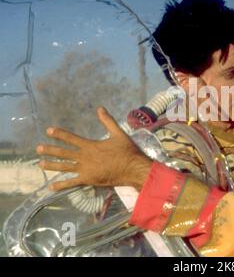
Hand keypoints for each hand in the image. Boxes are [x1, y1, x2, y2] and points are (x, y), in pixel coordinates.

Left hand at [36, 106, 151, 190]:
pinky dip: (61, 185)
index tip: (48, 131)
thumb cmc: (127, 151)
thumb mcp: (118, 134)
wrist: (133, 168)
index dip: (59, 134)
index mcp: (90, 145)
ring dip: (52, 165)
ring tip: (40, 164)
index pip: (71, 138)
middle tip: (38, 149)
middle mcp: (85, 157)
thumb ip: (108, 121)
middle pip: (64, 153)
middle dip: (50, 150)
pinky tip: (51, 187)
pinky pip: (72, 182)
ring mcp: (85, 169)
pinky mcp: (88, 180)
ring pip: (65, 167)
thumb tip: (100, 108)